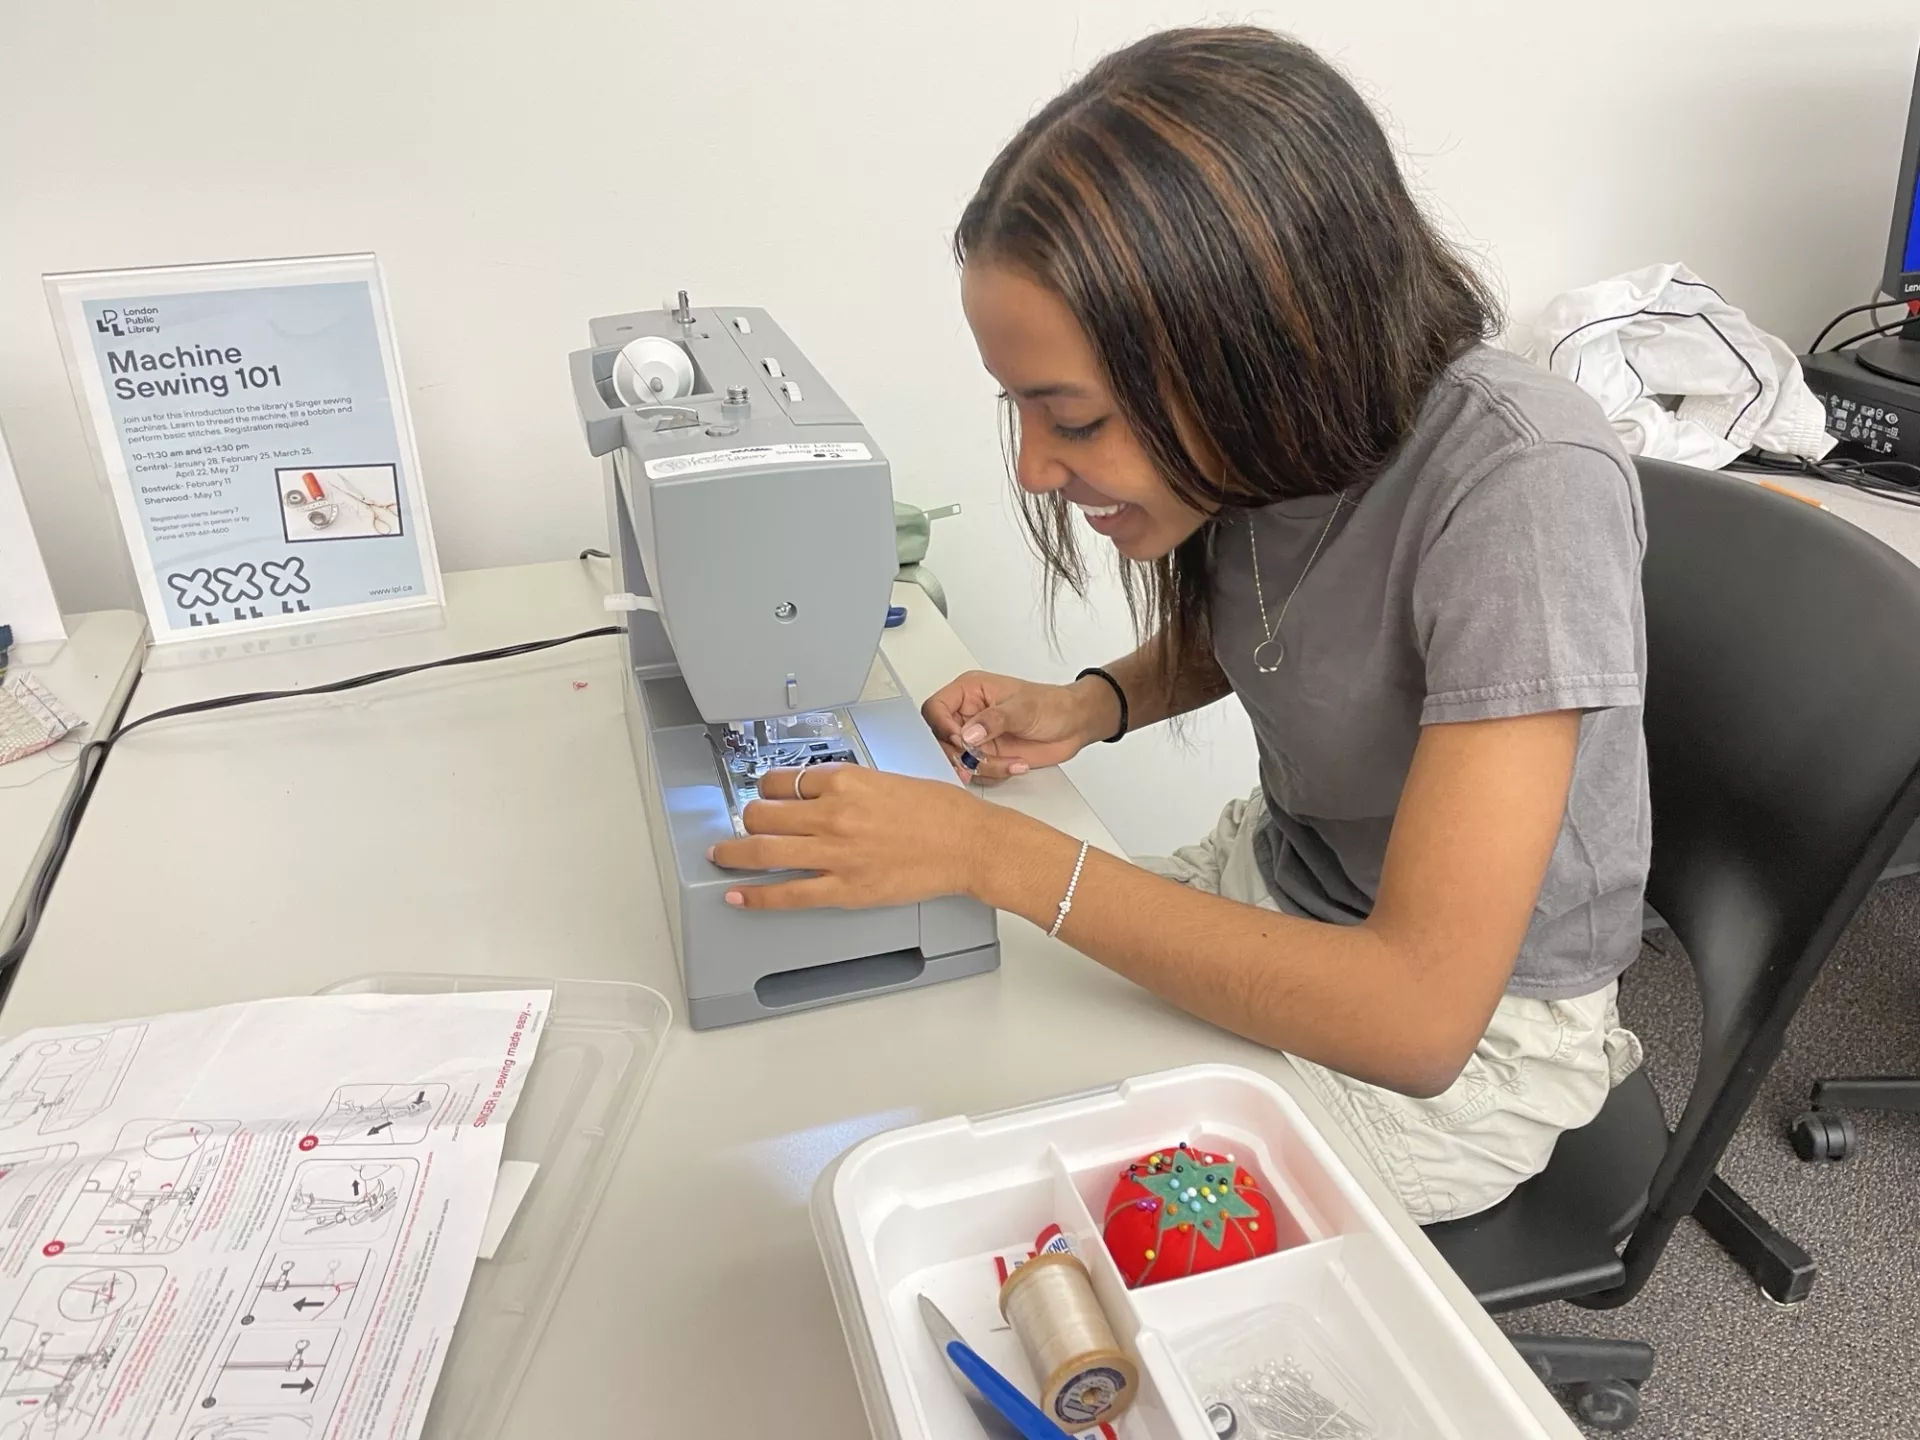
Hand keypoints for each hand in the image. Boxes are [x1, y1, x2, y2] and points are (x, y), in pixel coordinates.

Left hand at [708, 764, 996, 910]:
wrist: (968, 843)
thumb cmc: (941, 811)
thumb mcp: (889, 779)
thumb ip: (851, 787)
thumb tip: (824, 794)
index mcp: (845, 780)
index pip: (785, 780)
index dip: (768, 788)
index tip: (764, 794)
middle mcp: (833, 814)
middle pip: (765, 813)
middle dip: (748, 818)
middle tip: (743, 823)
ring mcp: (835, 853)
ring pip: (764, 850)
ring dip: (734, 852)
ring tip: (722, 854)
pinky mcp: (844, 888)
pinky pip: (787, 894)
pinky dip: (755, 896)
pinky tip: (737, 895)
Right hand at [921, 670, 1115, 785]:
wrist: (1074, 725)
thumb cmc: (1053, 705)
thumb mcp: (1023, 708)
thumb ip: (994, 720)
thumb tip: (969, 733)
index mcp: (969, 691)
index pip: (935, 708)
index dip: (942, 727)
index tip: (961, 740)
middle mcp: (968, 714)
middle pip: (940, 739)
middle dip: (960, 755)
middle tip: (978, 760)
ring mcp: (976, 737)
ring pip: (957, 760)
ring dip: (982, 767)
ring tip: (1008, 762)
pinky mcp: (987, 755)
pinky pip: (976, 772)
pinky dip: (994, 773)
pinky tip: (1015, 763)